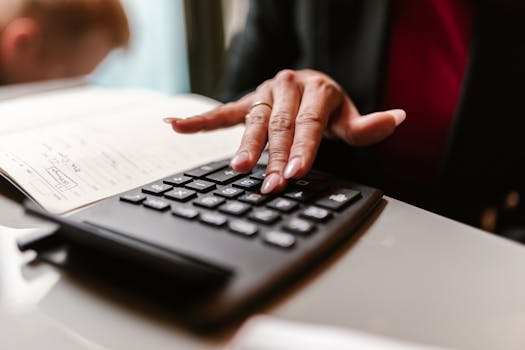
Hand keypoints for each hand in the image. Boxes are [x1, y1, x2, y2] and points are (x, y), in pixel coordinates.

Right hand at [164, 69, 404, 193]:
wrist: (309, 86)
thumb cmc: (330, 107)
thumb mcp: (349, 117)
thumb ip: (368, 126)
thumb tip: (397, 118)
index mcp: (317, 90)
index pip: (309, 125)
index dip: (303, 150)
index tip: (296, 174)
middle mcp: (289, 86)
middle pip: (281, 127)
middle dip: (276, 159)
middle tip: (271, 186)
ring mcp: (265, 93)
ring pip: (254, 121)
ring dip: (244, 145)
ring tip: (236, 166)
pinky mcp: (247, 100)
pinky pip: (223, 111)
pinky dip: (200, 120)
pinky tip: (175, 125)